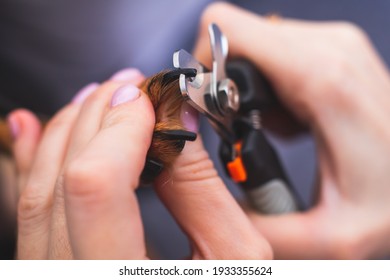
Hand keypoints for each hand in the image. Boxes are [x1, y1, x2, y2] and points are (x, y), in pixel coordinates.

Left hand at [9, 68, 270, 258]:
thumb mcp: (237, 259)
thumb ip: (203, 188)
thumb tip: (177, 120)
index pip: (97, 187)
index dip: (120, 129)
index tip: (144, 97)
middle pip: (62, 183)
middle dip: (96, 119)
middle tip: (126, 89)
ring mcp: (55, 278)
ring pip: (36, 197)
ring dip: (66, 134)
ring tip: (94, 99)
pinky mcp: (54, 271)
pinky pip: (30, 217)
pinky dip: (33, 165)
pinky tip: (37, 131)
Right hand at [193, 3, 389, 258]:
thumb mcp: (331, 237)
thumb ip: (261, 229)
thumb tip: (213, 210)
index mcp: (322, 79)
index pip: (228, 31)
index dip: (204, 68)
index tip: (210, 111)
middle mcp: (328, 47)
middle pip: (238, 38)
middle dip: (226, 85)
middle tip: (244, 129)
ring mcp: (334, 44)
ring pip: (256, 45)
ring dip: (251, 90)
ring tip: (277, 130)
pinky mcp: (334, 51)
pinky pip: (278, 53)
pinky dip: (270, 87)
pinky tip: (292, 122)